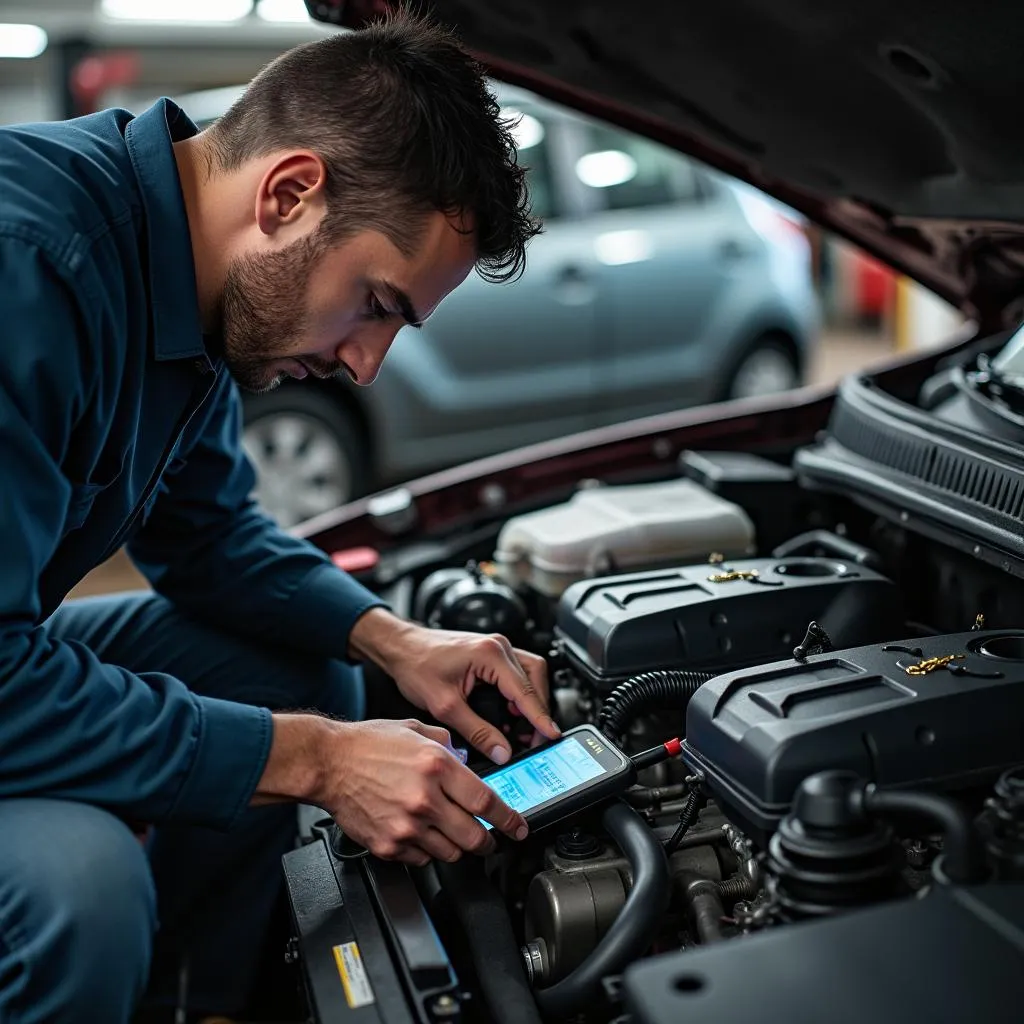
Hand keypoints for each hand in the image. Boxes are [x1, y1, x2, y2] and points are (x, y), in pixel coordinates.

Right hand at [307, 717, 528, 865]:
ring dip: (458, 846)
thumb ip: (448, 746)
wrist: (328, 763)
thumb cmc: (368, 744)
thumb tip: (468, 760)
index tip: (518, 827)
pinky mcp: (388, 845)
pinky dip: (428, 851)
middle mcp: (425, 799)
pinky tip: (422, 834)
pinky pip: (421, 860)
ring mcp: (406, 826)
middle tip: (491, 840)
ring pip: (450, 853)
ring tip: (451, 833)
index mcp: (437, 767)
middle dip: (489, 843)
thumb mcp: (417, 730)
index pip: (487, 802)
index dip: (509, 820)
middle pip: (474, 837)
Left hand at [350, 609, 559, 763]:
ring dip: (530, 701)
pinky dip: (519, 694)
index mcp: (490, 654)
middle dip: (538, 709)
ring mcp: (496, 648)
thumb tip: (502, 751)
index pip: (525, 691)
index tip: (551, 735)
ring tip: (522, 730)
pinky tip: (510, 714)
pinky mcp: (491, 654)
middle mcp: (498, 646)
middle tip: (535, 738)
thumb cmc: (416, 665)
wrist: (400, 647)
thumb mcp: (446, 706)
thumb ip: (477, 732)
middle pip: (536, 678)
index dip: (540, 717)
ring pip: (530, 674)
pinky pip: (517, 673)